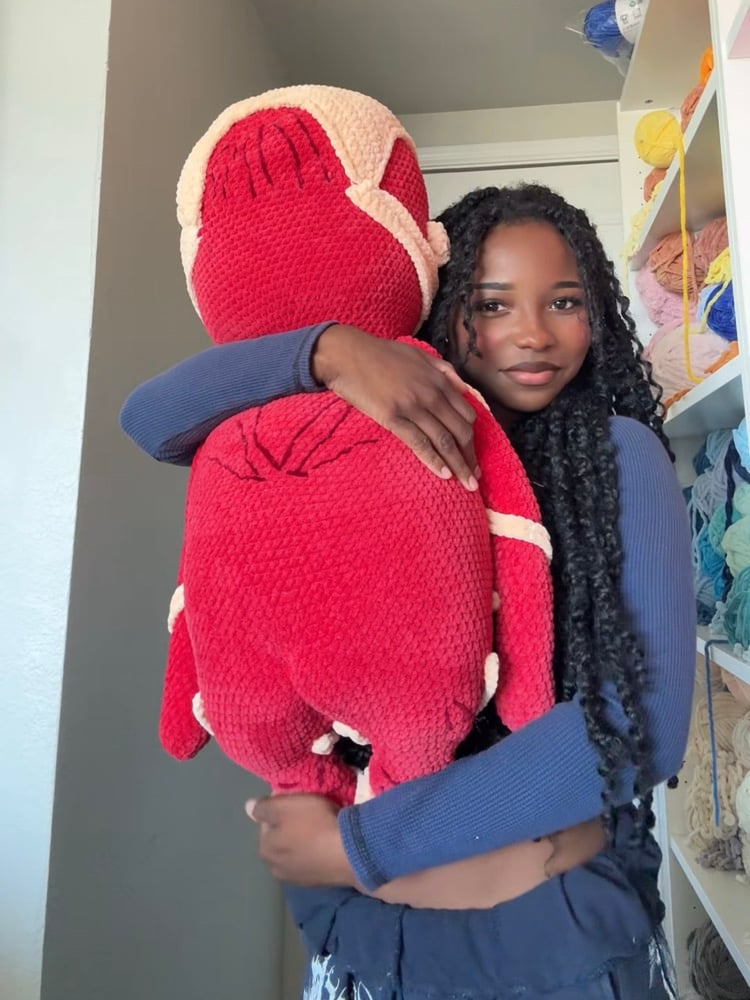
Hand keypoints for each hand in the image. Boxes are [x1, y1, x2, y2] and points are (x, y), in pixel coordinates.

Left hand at [247, 794, 357, 886]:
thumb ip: (263, 807)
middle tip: (311, 815)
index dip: (281, 809)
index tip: (298, 804)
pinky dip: (317, 852)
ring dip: (305, 842)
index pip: (266, 823)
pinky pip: (312, 861)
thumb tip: (247, 807)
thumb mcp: (286, 806)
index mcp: (265, 850)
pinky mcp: (318, 883)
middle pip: (281, 839)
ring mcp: (297, 880)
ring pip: (296, 852)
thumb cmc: (315, 824)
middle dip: (292, 828)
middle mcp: (276, 869)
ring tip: (322, 829)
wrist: (351, 854)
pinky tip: (329, 844)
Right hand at [311, 324, 479, 489]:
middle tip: (474, 477)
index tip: (474, 455)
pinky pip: (419, 443)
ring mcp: (413, 407)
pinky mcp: (393, 418)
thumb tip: (465, 390)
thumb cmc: (380, 354)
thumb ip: (444, 370)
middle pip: (460, 431)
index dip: (473, 439)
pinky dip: (434, 460)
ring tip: (468, 485)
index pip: (467, 415)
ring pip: (444, 441)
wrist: (347, 354)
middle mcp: (431, 395)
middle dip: (470, 457)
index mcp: (439, 380)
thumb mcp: (419, 355)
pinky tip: (444, 475)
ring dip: (459, 465)